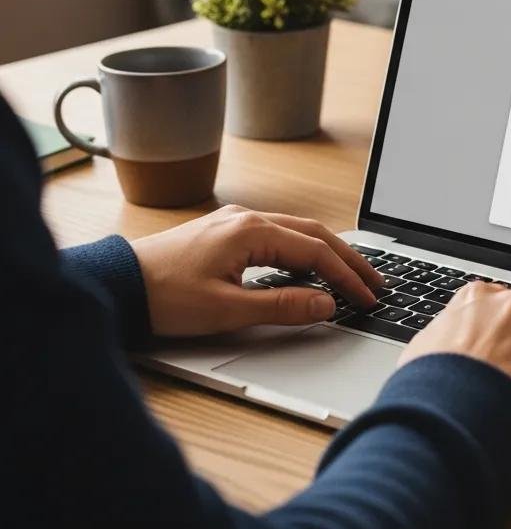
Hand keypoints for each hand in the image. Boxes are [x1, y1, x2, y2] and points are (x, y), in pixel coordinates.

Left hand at [130, 204, 382, 336]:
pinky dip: (303, 251)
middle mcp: (248, 218)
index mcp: (252, 231)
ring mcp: (236, 222)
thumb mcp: (226, 310)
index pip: (316, 252)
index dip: (346, 277)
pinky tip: (307, 269)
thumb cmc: (164, 297)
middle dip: (348, 259)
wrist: (117, 284)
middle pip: (314, 234)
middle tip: (374, 282)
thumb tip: (326, 304)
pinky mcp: (226, 232)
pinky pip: (278, 235)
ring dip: (327, 254)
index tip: (367, 297)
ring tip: (350, 276)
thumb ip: (282, 306)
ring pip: (297, 232)